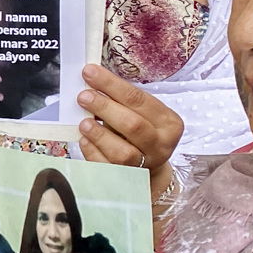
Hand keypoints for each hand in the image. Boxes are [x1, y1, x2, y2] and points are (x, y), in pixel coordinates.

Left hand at [76, 65, 182, 196]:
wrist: (149, 171)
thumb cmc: (141, 136)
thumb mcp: (143, 116)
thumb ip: (123, 102)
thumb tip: (91, 83)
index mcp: (169, 123)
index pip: (139, 99)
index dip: (112, 85)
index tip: (89, 73)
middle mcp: (161, 145)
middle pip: (132, 125)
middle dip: (105, 108)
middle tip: (83, 96)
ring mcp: (146, 165)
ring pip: (123, 152)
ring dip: (100, 134)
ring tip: (84, 123)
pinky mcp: (128, 180)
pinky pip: (108, 168)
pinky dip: (94, 153)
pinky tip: (85, 141)